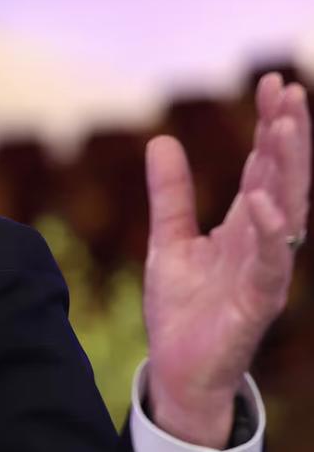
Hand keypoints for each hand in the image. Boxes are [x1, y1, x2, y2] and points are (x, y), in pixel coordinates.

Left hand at [143, 72, 309, 446]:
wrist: (178, 368)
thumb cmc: (183, 308)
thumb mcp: (167, 240)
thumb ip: (169, 194)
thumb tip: (161, 141)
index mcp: (246, 225)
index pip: (263, 166)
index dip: (270, 126)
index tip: (273, 83)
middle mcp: (264, 242)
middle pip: (283, 179)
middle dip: (289, 135)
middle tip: (289, 90)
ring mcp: (266, 270)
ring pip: (287, 212)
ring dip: (288, 170)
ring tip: (285, 127)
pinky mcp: (258, 302)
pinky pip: (270, 264)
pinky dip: (271, 233)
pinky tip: (267, 203)